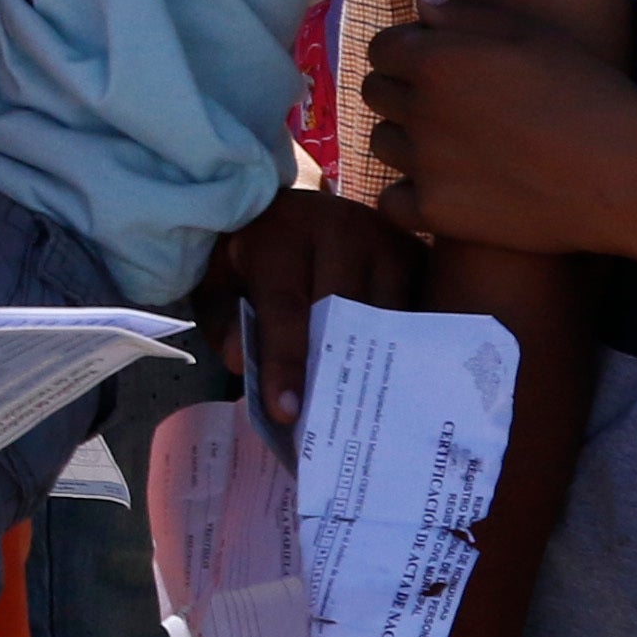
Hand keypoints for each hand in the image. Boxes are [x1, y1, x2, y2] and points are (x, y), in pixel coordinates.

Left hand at [201, 184, 416, 428]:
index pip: (286, 306)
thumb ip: (220, 318)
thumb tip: (240, 362)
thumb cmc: (253, 254)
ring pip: (388, 319)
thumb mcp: (218, 279)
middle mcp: (342, 229)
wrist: (293, 208)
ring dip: (375, 368)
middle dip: (335, 374)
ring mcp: (387, 241)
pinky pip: (417, 313)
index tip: (285, 412)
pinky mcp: (418, 257)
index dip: (285, 362)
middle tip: (328, 428)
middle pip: (345, 315)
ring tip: (364, 419)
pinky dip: (404, 352)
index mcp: (284, 233)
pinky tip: (394, 390)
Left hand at [367, 0, 636, 259]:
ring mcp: (423, 163)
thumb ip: (467, 15)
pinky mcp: (435, 212)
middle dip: (403, 93)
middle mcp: (419, 109)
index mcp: (437, 59)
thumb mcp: (534, 35)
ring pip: (381, 144)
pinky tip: (444, 188)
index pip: (382, 49)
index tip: (436, 64)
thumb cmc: (588, 94)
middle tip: (450, 106)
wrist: (624, 174)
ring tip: (456, 146)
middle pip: (376, 93)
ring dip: (407, 141)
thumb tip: (421, 5)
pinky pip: (389, 201)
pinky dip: (409, 196)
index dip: (407, 53)